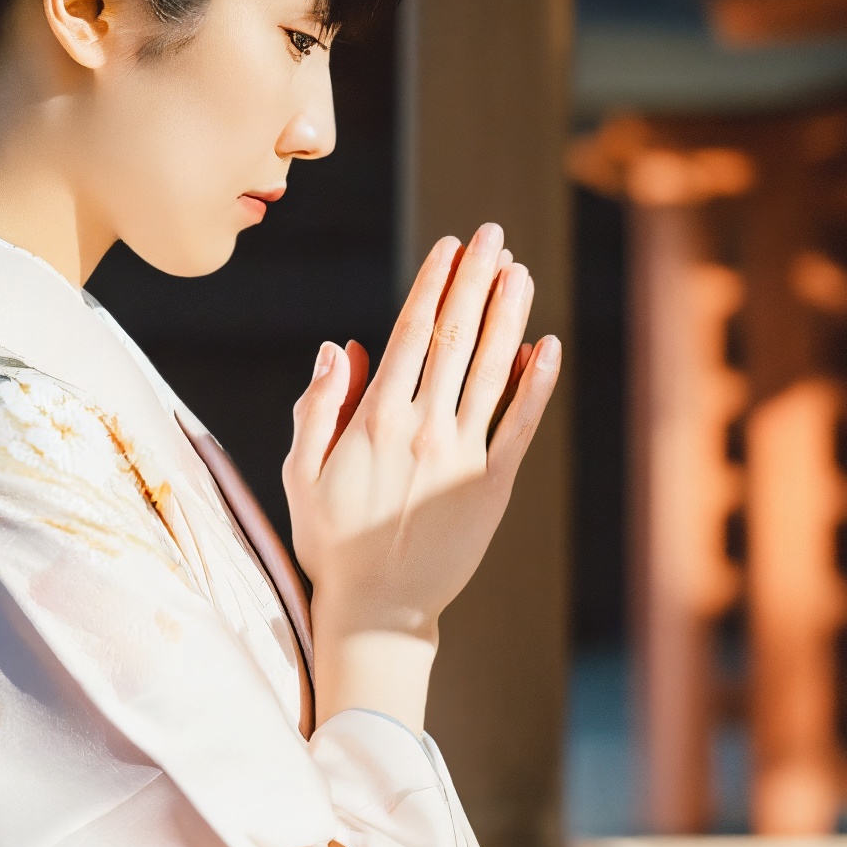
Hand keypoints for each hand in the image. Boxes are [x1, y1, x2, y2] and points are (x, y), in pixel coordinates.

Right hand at [283, 226, 560, 733]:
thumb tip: (340, 346)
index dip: (434, 285)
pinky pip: (518, 425)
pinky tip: (545, 346)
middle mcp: (422, 430)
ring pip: (491, 371)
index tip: (450, 247)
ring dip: (507, 316)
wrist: (377, 611)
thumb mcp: (301, 474)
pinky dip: (535, 384)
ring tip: (519, 270)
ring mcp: (461, 457)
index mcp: (374, 421)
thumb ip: (319, 407)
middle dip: (476, 280)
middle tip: (493, 235)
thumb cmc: (331, 543)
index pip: (412, 334)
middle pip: (456, 338)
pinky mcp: (491, 487)